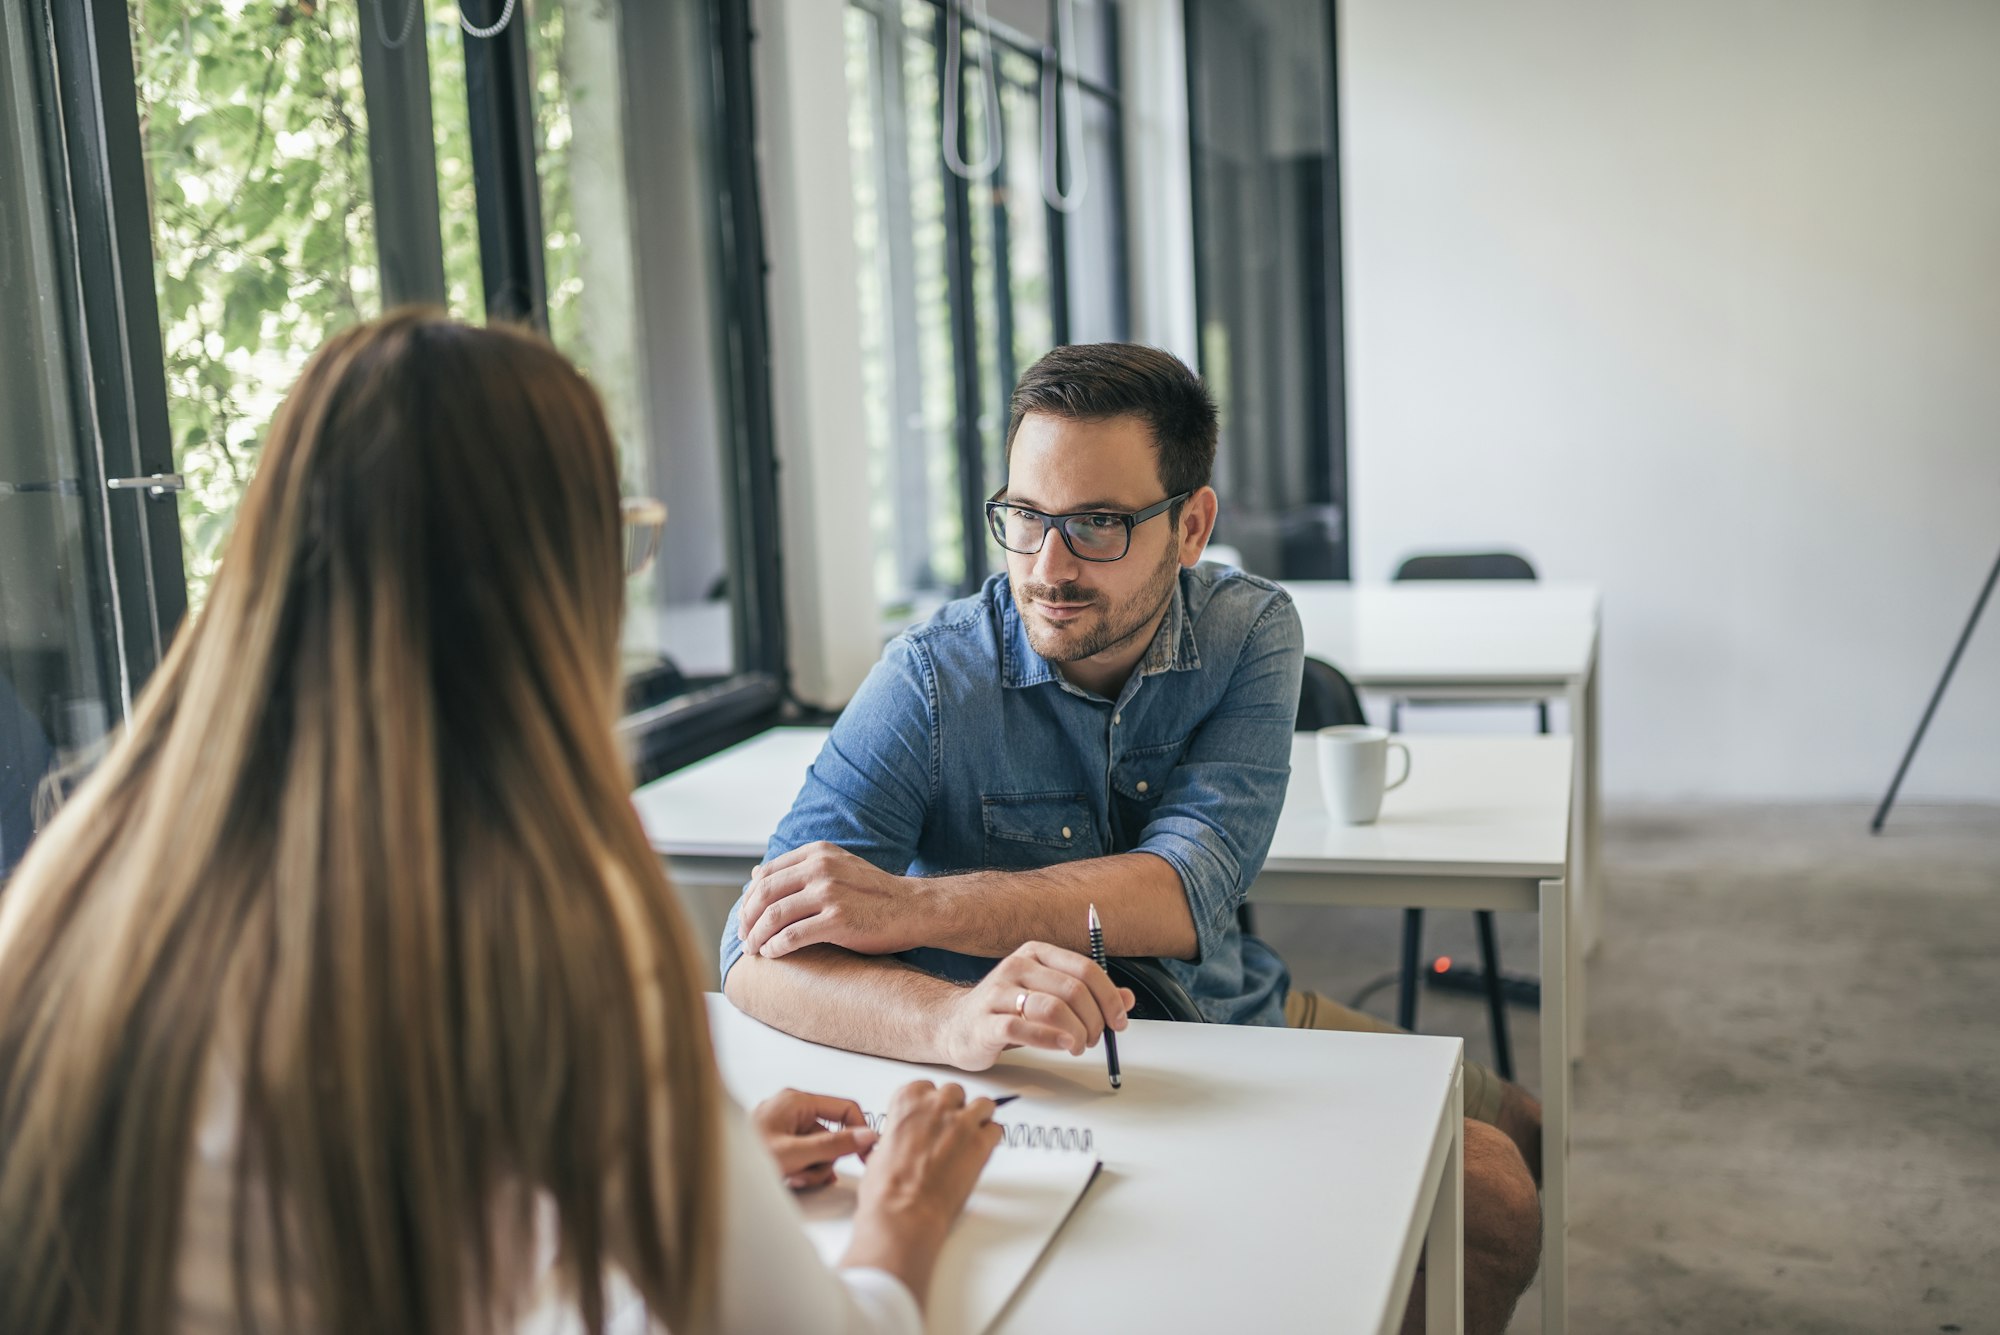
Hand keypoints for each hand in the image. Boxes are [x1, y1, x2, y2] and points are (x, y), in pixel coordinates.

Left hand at [740, 842, 922, 958]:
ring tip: (753, 950)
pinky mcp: (837, 920)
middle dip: (747, 919)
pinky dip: (775, 947)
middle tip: (743, 938)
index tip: (745, 919)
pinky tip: (772, 954)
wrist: (913, 908)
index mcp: (818, 853)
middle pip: (764, 894)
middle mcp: (821, 868)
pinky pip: (791, 936)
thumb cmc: (873, 893)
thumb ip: (798, 869)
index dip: (748, 899)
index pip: (766, 874)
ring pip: (773, 916)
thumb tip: (754, 873)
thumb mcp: (837, 867)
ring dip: (756, 937)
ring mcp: (829, 893)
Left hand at [750, 1088, 879, 1190]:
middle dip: (823, 1160)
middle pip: (831, 1135)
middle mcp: (792, 1108)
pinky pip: (805, 1156)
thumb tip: (866, 1136)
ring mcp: (785, 1126)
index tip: (868, 1154)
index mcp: (797, 1100)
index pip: (845, 1108)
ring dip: (811, 1170)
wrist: (713, 1174)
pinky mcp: (780, 1141)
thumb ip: (833, 1145)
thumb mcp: (795, 1154)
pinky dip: (802, 1170)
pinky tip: (789, 1178)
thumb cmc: (744, 1156)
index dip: (860, 1131)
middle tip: (804, 1173)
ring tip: (790, 1177)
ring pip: (819, 1150)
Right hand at [843, 1081, 1005, 1300]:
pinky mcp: (980, 1143)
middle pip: (955, 1092)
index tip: (931, 1117)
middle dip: (954, 1109)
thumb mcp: (880, 1149)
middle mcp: (935, 1105)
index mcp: (907, 1100)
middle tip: (950, 1130)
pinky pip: (996, 1130)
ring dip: (979, 1118)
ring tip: (972, 1136)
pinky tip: (981, 1151)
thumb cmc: (886, 1188)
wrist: (903, 1212)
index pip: (927, 1087)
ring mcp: (961, 1122)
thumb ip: (899, 1135)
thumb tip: (904, 1143)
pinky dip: (991, 1139)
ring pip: (983, 1105)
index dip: (931, 1105)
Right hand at [941, 941, 1134, 1070]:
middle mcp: (1017, 967)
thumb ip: (1088, 996)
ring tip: (1078, 1046)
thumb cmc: (1007, 1011)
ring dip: (1076, 1033)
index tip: (1119, 1021)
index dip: (1109, 997)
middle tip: (1095, 1039)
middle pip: (1073, 990)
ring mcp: (998, 993)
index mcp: (1037, 954)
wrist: (955, 1026)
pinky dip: (1050, 1040)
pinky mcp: (985, 1021)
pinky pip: (1022, 1029)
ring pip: (1052, 1008)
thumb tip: (1128, 999)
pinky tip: (1061, 1047)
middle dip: (1094, 1020)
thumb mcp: (1050, 996)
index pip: (1085, 969)